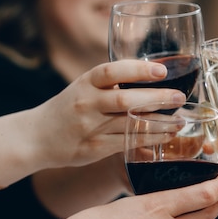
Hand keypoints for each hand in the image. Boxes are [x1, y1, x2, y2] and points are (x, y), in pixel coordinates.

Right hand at [31, 59, 186, 168]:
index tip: (161, 71)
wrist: (37, 137)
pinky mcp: (95, 148)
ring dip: (159, 123)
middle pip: (125, 99)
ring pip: (129, 124)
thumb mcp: (84, 87)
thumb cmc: (69, 108)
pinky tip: (166, 135)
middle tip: (180, 97)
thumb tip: (155, 77)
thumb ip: (112, 83)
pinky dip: (149, 139)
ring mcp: (90, 127)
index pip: (111, 71)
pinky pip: (127, 143)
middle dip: (156, 98)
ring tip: (181, 121)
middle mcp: (87, 103)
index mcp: (85, 82)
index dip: (137, 69)